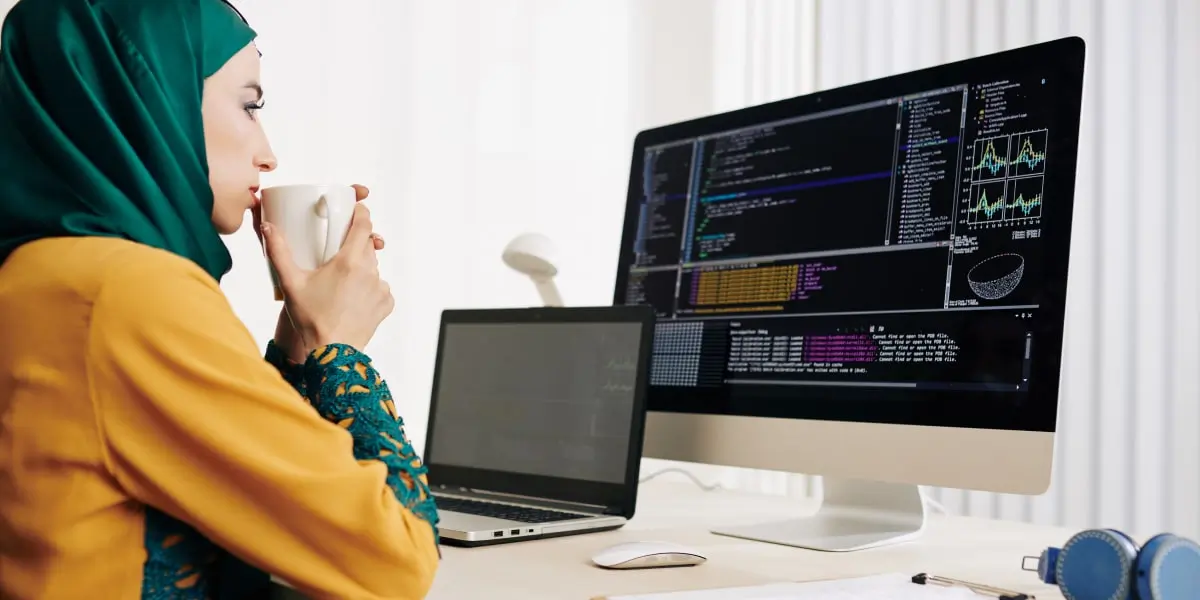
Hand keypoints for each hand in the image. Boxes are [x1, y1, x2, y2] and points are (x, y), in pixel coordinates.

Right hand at [258, 185, 390, 362]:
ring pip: (373, 266)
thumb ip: (279, 252)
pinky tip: (352, 297)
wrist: (331, 352)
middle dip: (356, 242)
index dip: (362, 213)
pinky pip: (379, 287)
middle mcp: (369, 271)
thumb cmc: (310, 318)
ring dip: (361, 267)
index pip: (364, 225)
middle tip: (339, 249)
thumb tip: (267, 226)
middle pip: (368, 245)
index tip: (357, 209)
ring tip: (341, 280)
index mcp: (349, 261)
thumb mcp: (290, 283)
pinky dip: (368, 288)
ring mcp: (380, 288)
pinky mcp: (386, 303)